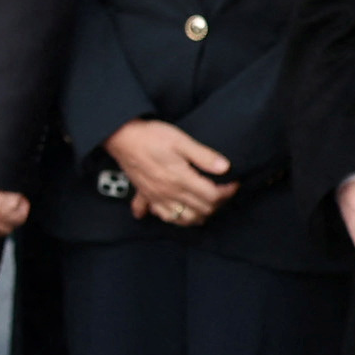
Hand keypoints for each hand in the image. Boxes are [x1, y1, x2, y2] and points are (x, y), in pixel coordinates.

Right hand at [103, 119, 232, 226]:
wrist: (121, 137)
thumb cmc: (151, 136)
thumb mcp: (180, 140)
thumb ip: (203, 155)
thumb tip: (225, 167)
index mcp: (180, 178)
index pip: (212, 196)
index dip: (227, 192)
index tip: (232, 183)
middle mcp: (169, 192)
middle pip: (202, 210)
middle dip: (218, 203)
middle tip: (223, 190)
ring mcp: (157, 197)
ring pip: (184, 219)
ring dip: (200, 215)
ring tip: (206, 203)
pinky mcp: (147, 196)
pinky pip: (163, 216)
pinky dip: (175, 217)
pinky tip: (180, 210)